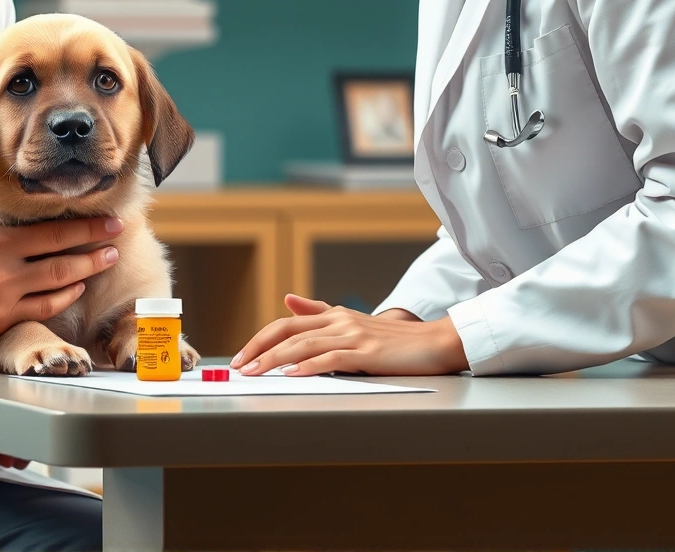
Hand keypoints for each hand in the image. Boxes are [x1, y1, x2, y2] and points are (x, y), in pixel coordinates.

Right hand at [0, 189, 121, 349]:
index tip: (106, 219)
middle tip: (118, 236)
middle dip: (95, 245)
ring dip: (86, 272)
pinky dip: (62, 299)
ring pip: (56, 285)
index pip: (48, 232)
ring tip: (107, 261)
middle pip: (61, 256)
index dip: (83, 226)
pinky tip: (75, 289)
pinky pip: (40, 310)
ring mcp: (0, 298)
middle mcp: (0, 269)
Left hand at [229, 294, 469, 376]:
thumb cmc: (396, 339)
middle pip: (288, 332)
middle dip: (258, 349)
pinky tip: (292, 374)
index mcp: (334, 315)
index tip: (243, 356)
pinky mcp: (367, 352)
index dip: (261, 338)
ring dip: (274, 360)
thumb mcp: (353, 322)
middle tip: (239, 368)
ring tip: (255, 373)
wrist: (435, 342)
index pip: (287, 324)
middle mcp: (340, 321)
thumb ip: (320, 312)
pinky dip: (308, 366)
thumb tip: (288, 300)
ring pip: (303, 345)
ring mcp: (353, 336)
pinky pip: (330, 358)